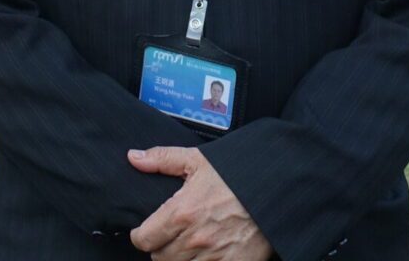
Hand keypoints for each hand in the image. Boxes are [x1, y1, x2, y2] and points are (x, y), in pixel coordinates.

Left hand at [126, 147, 270, 260]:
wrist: (275, 189)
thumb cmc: (235, 174)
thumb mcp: (198, 160)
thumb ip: (162, 159)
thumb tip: (133, 157)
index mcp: (181, 212)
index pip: (144, 239)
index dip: (141, 236)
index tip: (144, 232)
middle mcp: (195, 239)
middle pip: (160, 258)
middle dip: (160, 248)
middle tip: (168, 238)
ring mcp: (215, 257)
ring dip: (179, 259)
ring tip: (186, 247)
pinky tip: (204, 256)